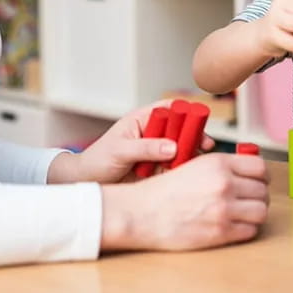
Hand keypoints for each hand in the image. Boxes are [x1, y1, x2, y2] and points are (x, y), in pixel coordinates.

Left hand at [50, 102, 214, 183]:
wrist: (88, 183)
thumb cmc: (98, 160)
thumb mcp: (120, 151)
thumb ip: (146, 148)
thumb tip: (172, 146)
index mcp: (142, 120)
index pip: (168, 109)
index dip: (184, 112)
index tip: (197, 119)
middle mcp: (152, 134)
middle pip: (179, 129)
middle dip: (193, 136)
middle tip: (204, 145)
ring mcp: (156, 153)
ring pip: (180, 150)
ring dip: (190, 155)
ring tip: (197, 163)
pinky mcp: (158, 171)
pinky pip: (176, 168)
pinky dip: (183, 171)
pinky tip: (188, 175)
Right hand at [101, 153, 269, 250]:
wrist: (143, 212)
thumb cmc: (164, 190)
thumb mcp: (193, 165)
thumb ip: (221, 166)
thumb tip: (246, 169)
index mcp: (218, 163)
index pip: (260, 167)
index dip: (262, 176)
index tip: (258, 180)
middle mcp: (224, 183)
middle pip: (263, 190)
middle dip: (258, 195)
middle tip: (248, 199)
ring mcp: (224, 208)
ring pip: (261, 211)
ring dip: (255, 213)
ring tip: (243, 213)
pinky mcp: (221, 232)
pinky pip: (250, 230)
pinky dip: (246, 229)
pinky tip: (234, 225)